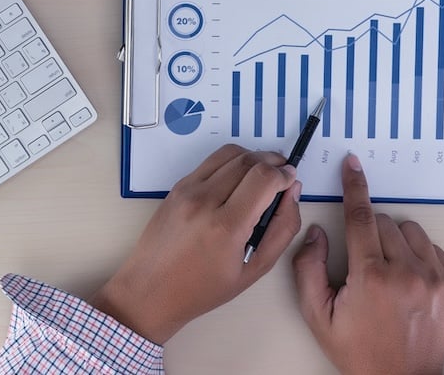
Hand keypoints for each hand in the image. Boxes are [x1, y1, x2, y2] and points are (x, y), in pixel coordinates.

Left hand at [89, 144, 303, 344]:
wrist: (151, 290)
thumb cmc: (203, 288)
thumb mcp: (254, 270)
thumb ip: (282, 229)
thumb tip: (292, 193)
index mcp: (226, 226)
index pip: (264, 178)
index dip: (285, 174)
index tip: (291, 180)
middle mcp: (204, 201)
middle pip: (248, 160)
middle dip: (273, 161)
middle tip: (283, 173)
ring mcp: (186, 191)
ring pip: (229, 154)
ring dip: (252, 157)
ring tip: (263, 173)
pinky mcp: (176, 188)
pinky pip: (210, 163)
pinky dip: (230, 164)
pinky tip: (238, 180)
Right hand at [292, 154, 443, 374]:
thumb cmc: (358, 350)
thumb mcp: (317, 315)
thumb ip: (307, 268)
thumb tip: (316, 233)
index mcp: (371, 277)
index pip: (361, 218)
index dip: (355, 188)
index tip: (353, 166)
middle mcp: (408, 274)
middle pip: (385, 223)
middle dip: (369, 234)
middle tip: (362, 263)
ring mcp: (436, 280)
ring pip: (411, 231)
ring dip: (395, 242)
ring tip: (386, 270)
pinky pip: (434, 249)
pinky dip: (418, 256)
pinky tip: (406, 278)